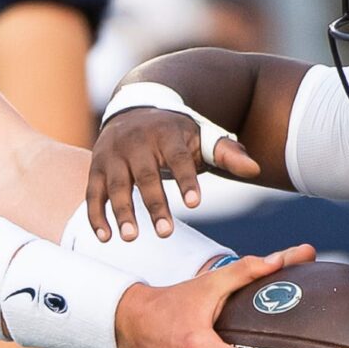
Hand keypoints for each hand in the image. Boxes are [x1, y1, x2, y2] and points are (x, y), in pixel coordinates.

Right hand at [87, 109, 264, 242]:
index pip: (178, 158)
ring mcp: (113, 156)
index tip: (196, 204)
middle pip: (146, 176)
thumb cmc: (175, 134)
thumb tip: (255, 169)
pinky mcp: (96, 168)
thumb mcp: (201, 137)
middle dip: (155, 205)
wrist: (133, 109)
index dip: (186, 180)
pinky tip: (105, 238)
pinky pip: (93, 194)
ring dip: (122, 213)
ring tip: (131, 238)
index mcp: (167, 134)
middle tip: (166, 233)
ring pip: (116, 186)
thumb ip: (227, 153)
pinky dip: (96, 216)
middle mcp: (137, 143)